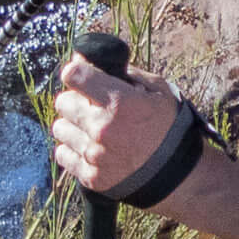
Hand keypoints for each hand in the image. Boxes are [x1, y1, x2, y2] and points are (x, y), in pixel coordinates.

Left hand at [53, 53, 182, 196]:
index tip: (82, 76)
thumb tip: (92, 62)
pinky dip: (72, 150)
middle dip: (75, 100)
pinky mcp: (90, 176)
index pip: (73, 75)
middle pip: (62, 102)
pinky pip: (62, 154)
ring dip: (72, 126)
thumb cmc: (169, 128)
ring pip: (60, 129)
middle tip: (91, 106)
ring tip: (90, 129)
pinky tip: (89, 148)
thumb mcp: (157, 91)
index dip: (77, 72)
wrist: (178, 176)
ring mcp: (94, 154)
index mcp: (119, 102)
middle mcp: (101, 128)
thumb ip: (125, 74)